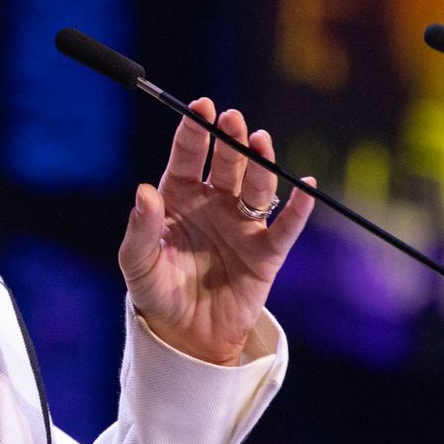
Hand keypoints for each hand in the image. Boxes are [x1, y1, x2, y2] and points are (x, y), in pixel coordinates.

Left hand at [118, 99, 316, 364]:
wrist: (185, 337)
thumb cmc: (157, 292)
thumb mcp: (138, 263)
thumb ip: (140, 229)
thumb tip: (144, 192)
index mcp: (180, 196)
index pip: (189, 155)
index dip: (195, 129)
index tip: (201, 106)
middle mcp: (214, 203)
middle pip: (227, 163)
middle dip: (231, 139)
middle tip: (233, 120)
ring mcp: (242, 225)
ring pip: (256, 187)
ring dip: (260, 164)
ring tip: (260, 142)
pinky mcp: (265, 254)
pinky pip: (285, 228)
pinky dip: (298, 208)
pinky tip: (305, 186)